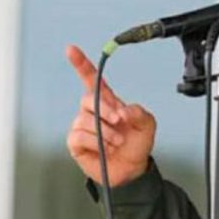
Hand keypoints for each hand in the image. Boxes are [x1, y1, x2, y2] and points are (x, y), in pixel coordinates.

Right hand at [65, 44, 155, 186]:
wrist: (132, 169)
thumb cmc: (137, 143)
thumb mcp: (147, 125)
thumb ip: (138, 112)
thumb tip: (121, 111)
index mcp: (108, 101)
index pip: (92, 78)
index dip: (81, 64)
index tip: (71, 49)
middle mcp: (92, 111)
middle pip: (88, 99)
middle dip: (105, 110)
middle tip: (119, 121)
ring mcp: (82, 126)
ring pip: (84, 120)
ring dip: (104, 132)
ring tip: (116, 142)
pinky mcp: (76, 143)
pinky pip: (78, 136)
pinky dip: (94, 142)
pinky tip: (104, 149)